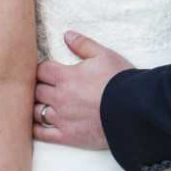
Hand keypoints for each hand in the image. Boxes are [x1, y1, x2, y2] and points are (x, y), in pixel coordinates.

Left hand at [33, 30, 132, 149]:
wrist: (134, 109)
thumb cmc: (120, 80)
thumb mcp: (105, 55)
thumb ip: (83, 45)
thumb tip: (67, 35)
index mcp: (66, 76)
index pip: (40, 70)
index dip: (43, 69)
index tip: (47, 71)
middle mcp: (59, 97)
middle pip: (36, 90)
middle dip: (39, 87)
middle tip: (45, 87)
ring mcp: (61, 118)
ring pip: (35, 111)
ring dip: (37, 107)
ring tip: (43, 105)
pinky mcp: (67, 136)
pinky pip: (42, 134)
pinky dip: (36, 129)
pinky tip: (38, 125)